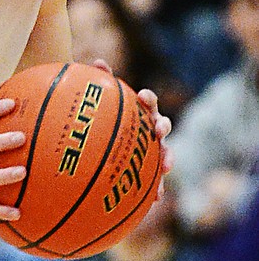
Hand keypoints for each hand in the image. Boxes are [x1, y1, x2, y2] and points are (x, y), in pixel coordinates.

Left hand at [91, 59, 172, 190]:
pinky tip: (156, 198)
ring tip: (166, 165)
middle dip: (161, 125)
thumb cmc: (97, 120)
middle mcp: (147, 128)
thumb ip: (95, 82)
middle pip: (159, 124)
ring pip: (163, 151)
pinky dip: (157, 187)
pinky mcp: (148, 170)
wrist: (98, 144)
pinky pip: (155, 179)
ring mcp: (150, 149)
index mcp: (136, 112)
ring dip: (167, 156)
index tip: (141, 96)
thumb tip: (97, 61)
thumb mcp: (93, 104)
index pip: (145, 102)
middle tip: (157, 129)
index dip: (146, 98)